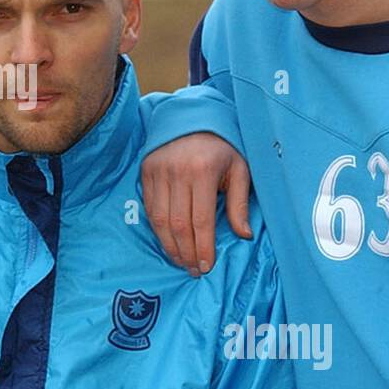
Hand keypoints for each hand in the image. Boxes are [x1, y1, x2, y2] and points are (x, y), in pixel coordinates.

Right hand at [141, 132, 251, 275]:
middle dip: (185, 252)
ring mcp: (158, 171)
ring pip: (159, 219)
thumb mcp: (239, 169)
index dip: (203, 247)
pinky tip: (168, 241)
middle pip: (177, 224)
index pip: (200, 220)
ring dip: (169, 245)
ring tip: (180, 261)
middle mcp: (177, 172)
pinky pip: (149, 208)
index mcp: (203, 171)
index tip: (206, 266)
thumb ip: (239, 203)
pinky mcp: (146, 172)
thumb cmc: (222, 148)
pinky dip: (157, 229)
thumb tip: (242, 235)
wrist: (192, 118)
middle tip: (192, 270)